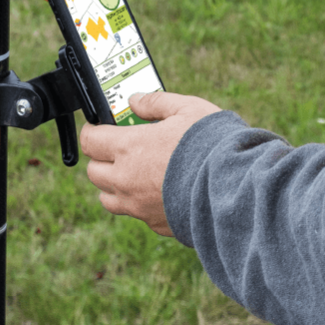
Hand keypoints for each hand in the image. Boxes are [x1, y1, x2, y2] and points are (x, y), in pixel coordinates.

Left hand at [80, 92, 221, 235]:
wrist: (235, 188)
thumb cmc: (211, 144)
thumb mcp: (187, 109)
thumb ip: (156, 102)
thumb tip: (134, 100)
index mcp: (129, 148)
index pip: (90, 140)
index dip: (92, 131)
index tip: (101, 127)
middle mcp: (126, 180)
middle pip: (94, 171)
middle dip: (102, 158)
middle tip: (121, 148)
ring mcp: (138, 205)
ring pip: (107, 198)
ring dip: (113, 184)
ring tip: (136, 172)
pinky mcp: (154, 224)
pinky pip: (135, 214)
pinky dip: (139, 202)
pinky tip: (160, 190)